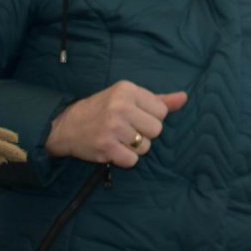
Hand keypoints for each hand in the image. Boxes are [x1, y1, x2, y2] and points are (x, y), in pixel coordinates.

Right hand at [45, 81, 187, 168]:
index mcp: (127, 90)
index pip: (162, 111)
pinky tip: (114, 149)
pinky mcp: (106, 147)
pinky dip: (125, 159)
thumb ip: (158, 99)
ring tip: (118, 139)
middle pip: (157, 130)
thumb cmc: (103, 110)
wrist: (66, 126)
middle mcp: (120, 106)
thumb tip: (184, 98)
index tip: (135, 117)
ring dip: (135, 147)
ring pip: (146, 147)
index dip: (152, 117)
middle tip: (127, 130)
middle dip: (145, 133)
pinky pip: (132, 160)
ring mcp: (113, 127)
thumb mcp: (128, 98)